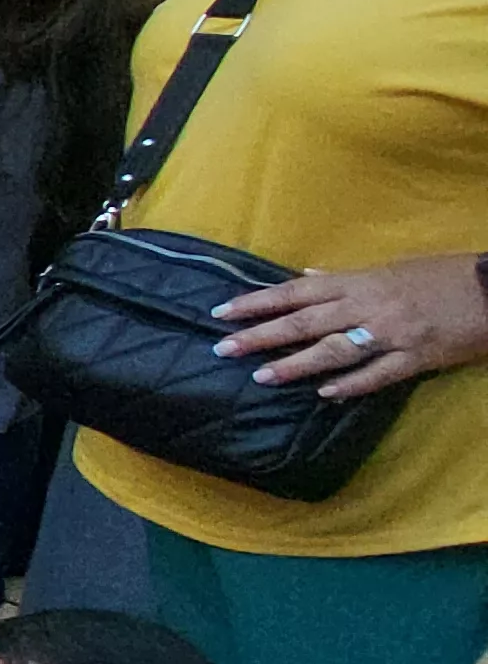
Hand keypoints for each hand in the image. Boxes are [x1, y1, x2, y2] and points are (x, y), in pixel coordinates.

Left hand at [215, 251, 487, 397]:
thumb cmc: (441, 276)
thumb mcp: (391, 268)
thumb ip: (346, 278)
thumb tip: (307, 277)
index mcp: (360, 281)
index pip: (296, 292)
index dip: (257, 302)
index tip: (222, 311)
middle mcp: (369, 306)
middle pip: (305, 322)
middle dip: (261, 335)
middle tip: (222, 347)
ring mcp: (392, 334)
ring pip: (335, 350)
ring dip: (296, 364)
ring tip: (261, 376)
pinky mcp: (417, 358)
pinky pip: (378, 375)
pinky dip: (351, 385)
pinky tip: (324, 395)